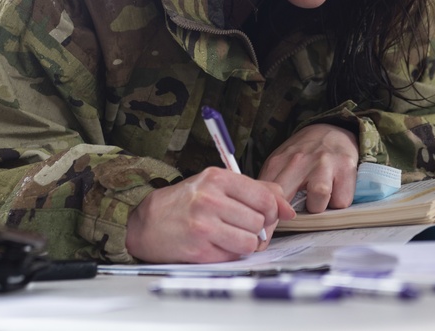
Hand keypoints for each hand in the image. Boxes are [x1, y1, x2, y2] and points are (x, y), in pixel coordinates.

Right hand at [125, 167, 293, 263]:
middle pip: (260, 221)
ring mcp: (204, 226)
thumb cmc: (185, 202)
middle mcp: (210, 200)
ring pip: (251, 242)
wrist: (147, 222)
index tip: (267, 214)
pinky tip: (219, 244)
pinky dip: (232, 253)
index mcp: (217, 178)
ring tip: (234, 236)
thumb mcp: (218, 184)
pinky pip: (234, 256)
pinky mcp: (199, 250)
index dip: (273, 210)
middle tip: (245, 226)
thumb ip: (256, 190)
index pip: (265, 197)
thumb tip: (287, 207)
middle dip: (259, 228)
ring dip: (247, 243)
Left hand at [258, 123, 358, 213]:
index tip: (264, 235)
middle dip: (287, 218)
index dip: (265, 219)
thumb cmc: (303, 154)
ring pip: (317, 204)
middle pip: (286, 202)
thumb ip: (270, 187)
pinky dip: (337, 202)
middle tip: (291, 221)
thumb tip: (261, 218)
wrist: (330, 129)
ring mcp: (323, 164)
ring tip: (317, 198)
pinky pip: (340, 201)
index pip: (266, 197)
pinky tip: (334, 191)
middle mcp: (300, 161)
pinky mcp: (345, 168)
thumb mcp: (280, 164)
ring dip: (317, 207)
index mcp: (278, 162)